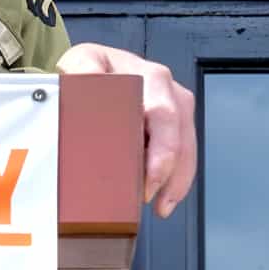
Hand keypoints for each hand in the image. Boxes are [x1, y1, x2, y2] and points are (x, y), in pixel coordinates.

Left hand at [56, 43, 197, 215]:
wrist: (94, 66)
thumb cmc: (90, 67)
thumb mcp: (82, 62)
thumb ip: (84, 69)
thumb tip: (90, 79)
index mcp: (150, 77)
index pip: (164, 117)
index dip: (160, 153)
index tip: (147, 181)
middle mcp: (168, 91)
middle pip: (179, 137)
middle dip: (170, 173)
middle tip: (153, 200)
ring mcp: (175, 107)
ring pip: (186, 147)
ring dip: (177, 180)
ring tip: (162, 207)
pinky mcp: (174, 123)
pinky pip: (183, 152)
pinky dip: (175, 177)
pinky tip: (165, 197)